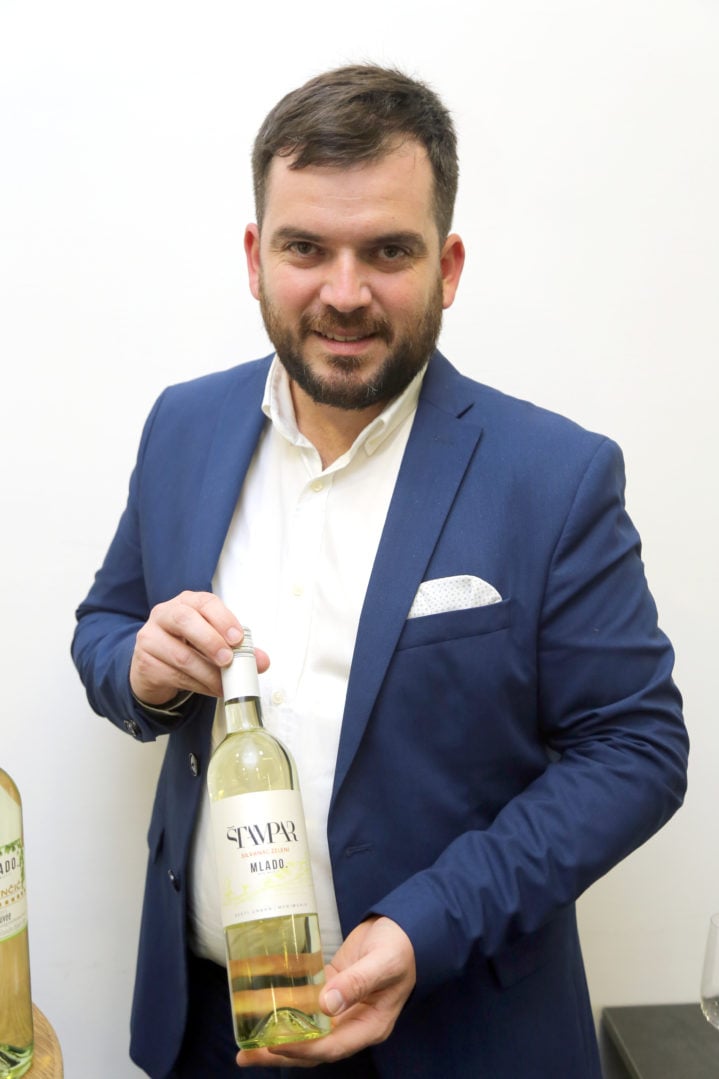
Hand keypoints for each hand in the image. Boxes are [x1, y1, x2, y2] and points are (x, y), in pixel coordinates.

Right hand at [129, 591, 268, 705]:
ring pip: (181, 655)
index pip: (205, 602)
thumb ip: (240, 650)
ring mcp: (150, 637)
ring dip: (208, 673)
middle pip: (184, 620)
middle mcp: (165, 614)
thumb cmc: (189, 647)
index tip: (238, 638)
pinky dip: (198, 685)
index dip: (223, 619)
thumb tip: (262, 661)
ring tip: (224, 683)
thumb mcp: (215, 643)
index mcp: (187, 602)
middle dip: (211, 640)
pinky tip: (210, 688)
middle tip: (228, 660)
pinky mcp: (145, 662)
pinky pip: (174, 675)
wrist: (156, 667)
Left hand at [236, 916, 415, 1068]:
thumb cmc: (401, 947)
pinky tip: (263, 1003)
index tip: (274, 1046)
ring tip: (246, 1039)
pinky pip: (306, 1003)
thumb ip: (357, 983)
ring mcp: (341, 1008)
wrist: (405, 928)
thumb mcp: (383, 963)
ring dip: (278, 1034)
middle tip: (246, 1055)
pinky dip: (286, 1005)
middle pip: (312, 1046)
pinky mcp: (331, 989)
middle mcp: (352, 1023)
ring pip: (306, 1029)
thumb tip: (327, 1005)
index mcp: (369, 1026)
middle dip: (279, 1053)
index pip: (331, 1047)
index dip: (302, 1049)